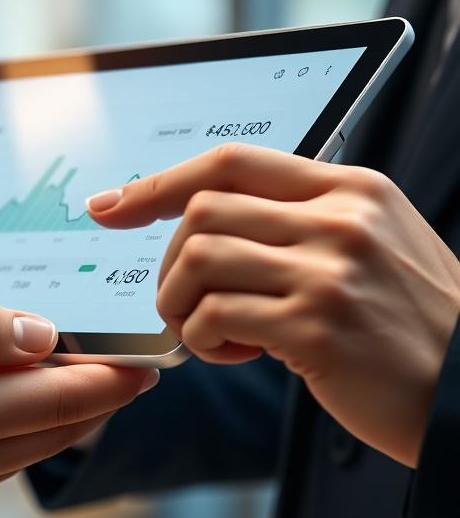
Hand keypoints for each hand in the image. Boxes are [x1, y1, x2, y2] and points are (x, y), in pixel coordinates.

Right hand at [0, 282, 156, 517]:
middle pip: (46, 434)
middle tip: (124, 373)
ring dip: (49, 419)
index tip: (145, 366)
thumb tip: (42, 336)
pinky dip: (5, 436)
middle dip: (90, 401)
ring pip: (17, 456)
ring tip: (72, 381)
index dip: (105, 380)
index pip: (52, 398)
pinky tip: (5, 404)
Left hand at [86, 143, 459, 466]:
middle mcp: (340, 219)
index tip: (108, 206)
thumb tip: (201, 221)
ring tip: (211, 331)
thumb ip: (300, 221)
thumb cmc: (409, 325)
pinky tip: (236, 354)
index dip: (158, 183)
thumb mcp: (372, 245)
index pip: (231, 163)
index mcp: (350, 188)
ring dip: (181, 303)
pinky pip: (213, 317)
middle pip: (202, 211)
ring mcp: (329, 270)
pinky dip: (202, 340)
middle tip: (183, 301)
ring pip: (198, 259)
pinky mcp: (316, 327)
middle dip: (170, 263)